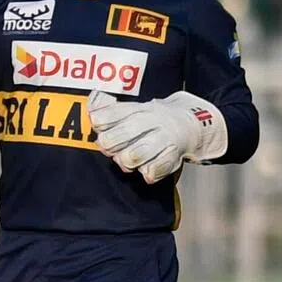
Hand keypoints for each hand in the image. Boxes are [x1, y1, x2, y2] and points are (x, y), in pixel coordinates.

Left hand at [88, 90, 227, 183]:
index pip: (114, 113)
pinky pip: (153, 170)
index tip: (97, 124)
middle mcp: (151, 122)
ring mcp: (163, 139)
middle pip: (123, 133)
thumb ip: (110, 114)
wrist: (189, 125)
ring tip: (126, 159)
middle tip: (108, 147)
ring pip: (134, 155)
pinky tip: (145, 168)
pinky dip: (146, 172)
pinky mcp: (172, 157)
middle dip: (109, 143)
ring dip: (125, 160)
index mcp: (138, 109)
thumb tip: (92, 116)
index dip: (101, 121)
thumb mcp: (133, 110)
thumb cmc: (151, 121)